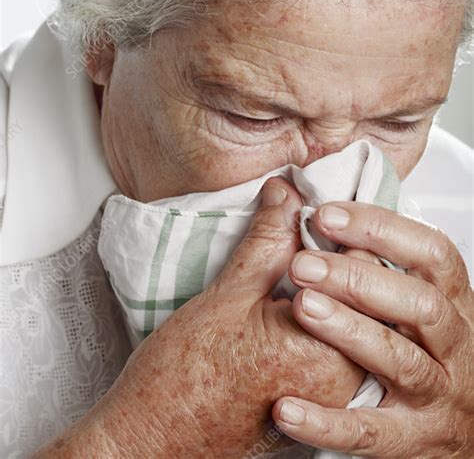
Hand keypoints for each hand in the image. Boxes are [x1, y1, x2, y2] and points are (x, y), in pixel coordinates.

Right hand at [33, 178, 365, 458]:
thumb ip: (267, 239)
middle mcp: (341, 383)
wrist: (154, 440)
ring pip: (353, 322)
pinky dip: (326, 316)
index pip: (363, 272)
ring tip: (299, 264)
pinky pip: (337, 347)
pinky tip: (296, 299)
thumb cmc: (182, 376)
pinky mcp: (315, 406)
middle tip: (309, 231)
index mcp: (326, 353)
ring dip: (335, 288)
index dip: (340, 233)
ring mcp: (331, 400)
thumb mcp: (227, 294)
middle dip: (341, 257)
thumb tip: (286, 191)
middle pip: (365, 299)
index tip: (318, 213)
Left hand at [272, 201, 473, 456]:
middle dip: (359, 278)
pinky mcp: (414, 443)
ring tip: (301, 308)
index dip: (382, 229)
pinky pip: (370, 434)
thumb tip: (306, 201)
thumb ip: (375, 259)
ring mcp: (437, 396)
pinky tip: (286, 408)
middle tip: (303, 264)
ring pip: (399, 360)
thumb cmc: (423, 351)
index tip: (327, 215)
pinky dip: (326, 422)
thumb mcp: (413, 302)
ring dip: (349, 331)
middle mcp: (453, 346)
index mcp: (452, 304)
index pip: (433, 254)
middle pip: (419, 304)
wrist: (460, 433)